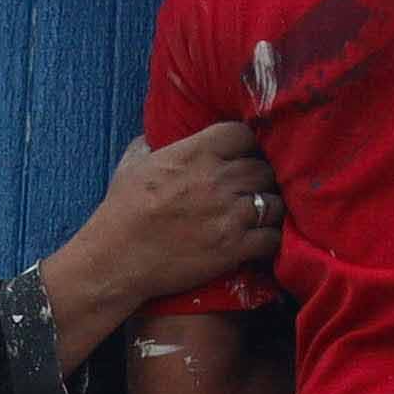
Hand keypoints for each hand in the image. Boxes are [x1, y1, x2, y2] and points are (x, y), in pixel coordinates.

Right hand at [36, 122, 283, 362]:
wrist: (117, 260)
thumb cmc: (120, 212)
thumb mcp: (133, 164)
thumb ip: (152, 144)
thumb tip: (157, 135)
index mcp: (195, 153)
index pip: (244, 134)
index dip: (248, 145)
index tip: (244, 157)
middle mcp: (218, 179)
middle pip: (265, 168)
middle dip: (263, 179)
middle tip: (255, 190)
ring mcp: (230, 214)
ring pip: (276, 202)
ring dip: (271, 208)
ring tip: (261, 216)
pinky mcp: (234, 248)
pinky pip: (273, 237)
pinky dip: (271, 239)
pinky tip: (261, 241)